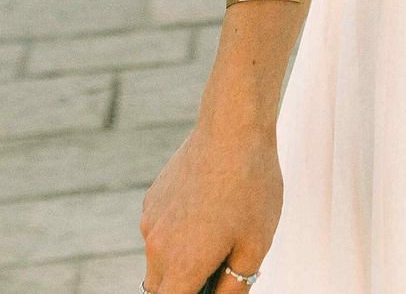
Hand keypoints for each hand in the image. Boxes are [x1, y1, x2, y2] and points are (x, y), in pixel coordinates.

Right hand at [141, 117, 280, 293]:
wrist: (232, 128)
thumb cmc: (252, 187)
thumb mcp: (256, 245)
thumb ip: (234, 287)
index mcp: (182, 265)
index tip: (209, 287)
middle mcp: (156, 247)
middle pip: (160, 288)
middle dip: (185, 286)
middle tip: (219, 266)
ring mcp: (150, 221)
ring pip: (158, 259)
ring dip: (180, 260)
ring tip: (220, 234)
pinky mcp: (152, 199)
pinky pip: (160, 230)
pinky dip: (178, 233)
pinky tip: (210, 209)